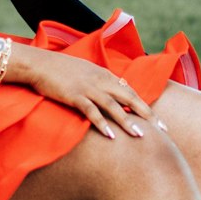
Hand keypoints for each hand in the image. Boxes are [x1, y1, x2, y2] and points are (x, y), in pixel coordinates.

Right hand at [19, 48, 162, 140]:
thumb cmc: (60, 69)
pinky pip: (91, 111)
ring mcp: (88, 88)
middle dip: (147, 114)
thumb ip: (100, 82)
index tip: (159, 121)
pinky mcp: (74, 95)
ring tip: (140, 135)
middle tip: (162, 130)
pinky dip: (101, 123)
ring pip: (113, 106)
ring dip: (127, 121)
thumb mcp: (86, 72)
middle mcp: (101, 80)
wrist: (39, 64)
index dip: (146, 106)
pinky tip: (110, 135)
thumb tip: (111, 95)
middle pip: (129, 98)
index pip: (131, 92)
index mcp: (105, 74)